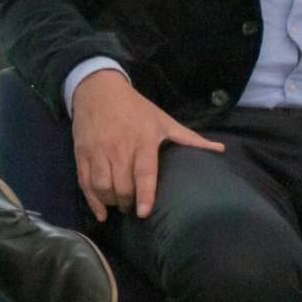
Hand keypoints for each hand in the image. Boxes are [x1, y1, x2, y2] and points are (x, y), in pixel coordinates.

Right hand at [71, 70, 224, 221]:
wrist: (98, 88)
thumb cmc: (134, 107)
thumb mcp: (162, 119)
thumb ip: (189, 138)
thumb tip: (220, 149)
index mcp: (142, 141)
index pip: (144, 173)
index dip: (144, 195)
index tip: (144, 212)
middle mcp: (119, 148)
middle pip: (121, 185)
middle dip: (127, 202)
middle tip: (133, 208)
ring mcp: (98, 151)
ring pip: (101, 186)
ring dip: (110, 202)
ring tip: (119, 205)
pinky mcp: (82, 152)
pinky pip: (84, 181)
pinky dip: (91, 200)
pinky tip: (100, 212)